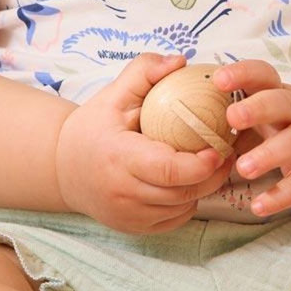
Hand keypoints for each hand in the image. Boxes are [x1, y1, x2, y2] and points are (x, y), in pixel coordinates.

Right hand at [55, 53, 234, 233]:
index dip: (200, 163)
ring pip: (182, 208)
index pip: (168, 169)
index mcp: (119, 157)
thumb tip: (180, 62)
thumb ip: (146, 71)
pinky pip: (174, 220)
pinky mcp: (134, 229)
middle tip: (228, 152)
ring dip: (203, 189)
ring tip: (214, 164)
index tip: (218, 147)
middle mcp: (122, 193)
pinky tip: (190, 182)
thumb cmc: (93, 127)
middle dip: (213, 175)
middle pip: (182, 192)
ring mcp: (128, 216)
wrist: (62, 167)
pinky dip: (188, 202)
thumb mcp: (114, 93)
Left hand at [213, 60, 290, 216]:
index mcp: (278, 91)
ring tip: (242, 167)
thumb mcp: (263, 108)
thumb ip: (229, 111)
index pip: (263, 74)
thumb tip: (177, 118)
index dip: (243, 74)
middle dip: (258, 108)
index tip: (217, 79)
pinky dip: (281, 195)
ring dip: (270, 154)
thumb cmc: (283, 121)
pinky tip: (258, 206)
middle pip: (283, 103)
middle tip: (231, 118)